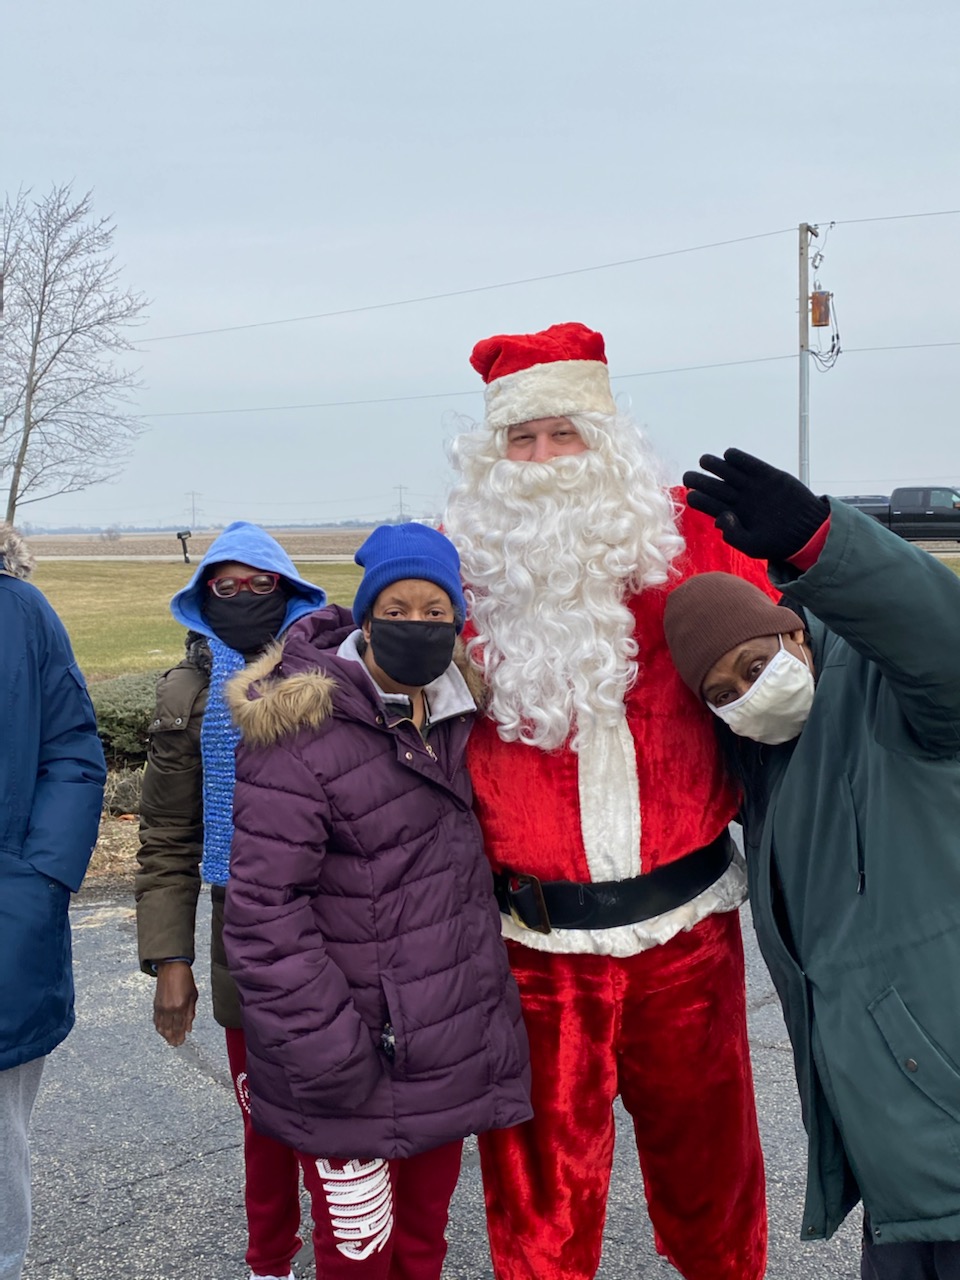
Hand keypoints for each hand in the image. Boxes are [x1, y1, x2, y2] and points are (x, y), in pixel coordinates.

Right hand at [153, 961, 197, 1046]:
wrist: (171, 967)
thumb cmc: (185, 978)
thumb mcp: (193, 995)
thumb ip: (191, 1013)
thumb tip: (189, 1028)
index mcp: (181, 1006)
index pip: (180, 1026)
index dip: (180, 1036)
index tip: (181, 1042)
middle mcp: (170, 1008)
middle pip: (170, 1029)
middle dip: (173, 1038)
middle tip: (176, 1044)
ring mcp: (161, 1007)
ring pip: (161, 1026)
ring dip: (165, 1035)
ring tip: (169, 1040)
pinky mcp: (156, 1004)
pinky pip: (156, 1020)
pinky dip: (159, 1027)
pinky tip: (162, 1031)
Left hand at [683, 448, 828, 561]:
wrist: (808, 531)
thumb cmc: (778, 543)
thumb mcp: (753, 546)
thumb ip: (734, 535)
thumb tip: (720, 518)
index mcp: (731, 515)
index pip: (708, 504)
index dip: (698, 499)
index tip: (691, 495)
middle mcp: (739, 499)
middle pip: (714, 486)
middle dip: (700, 480)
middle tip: (688, 477)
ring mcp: (753, 486)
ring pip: (728, 472)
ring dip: (715, 465)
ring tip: (704, 461)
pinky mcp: (769, 475)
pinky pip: (750, 464)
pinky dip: (739, 459)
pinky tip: (729, 455)